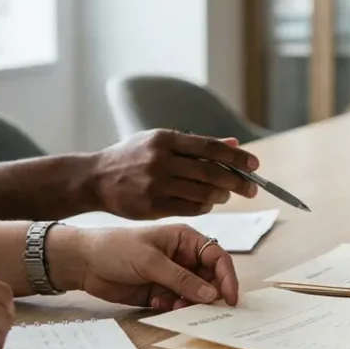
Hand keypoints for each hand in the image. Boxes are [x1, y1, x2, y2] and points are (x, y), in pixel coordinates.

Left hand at [49, 224, 238, 309]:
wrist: (83, 262)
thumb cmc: (116, 249)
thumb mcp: (151, 261)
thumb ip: (181, 279)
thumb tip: (211, 294)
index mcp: (185, 239)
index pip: (217, 257)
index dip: (227, 277)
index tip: (229, 298)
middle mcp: (183, 257)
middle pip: (210, 278)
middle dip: (208, 294)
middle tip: (201, 308)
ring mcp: (172, 275)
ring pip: (195, 294)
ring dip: (190, 303)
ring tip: (174, 306)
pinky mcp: (160, 291)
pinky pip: (178, 303)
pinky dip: (173, 308)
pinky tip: (158, 304)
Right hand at [91, 130, 259, 218]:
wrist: (94, 179)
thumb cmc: (132, 157)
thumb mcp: (159, 141)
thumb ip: (196, 144)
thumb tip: (234, 143)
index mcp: (165, 139)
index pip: (210, 147)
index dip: (236, 157)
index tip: (255, 165)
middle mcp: (160, 160)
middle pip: (210, 172)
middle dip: (237, 181)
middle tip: (252, 187)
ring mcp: (155, 185)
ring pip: (202, 193)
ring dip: (221, 196)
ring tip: (227, 194)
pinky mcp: (151, 206)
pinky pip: (189, 209)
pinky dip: (204, 207)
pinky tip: (209, 204)